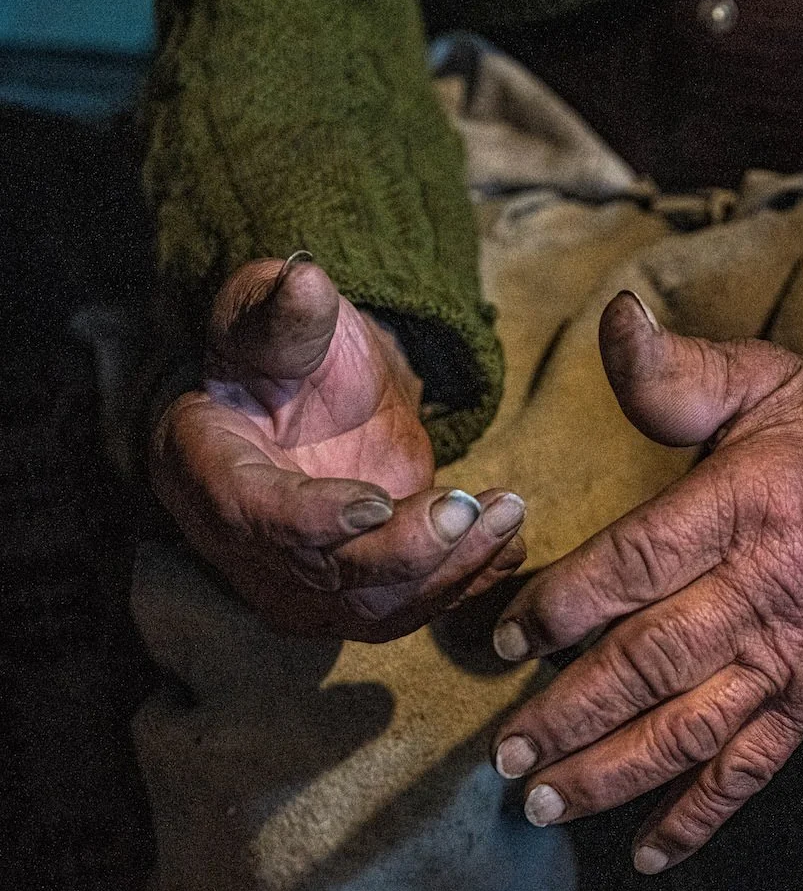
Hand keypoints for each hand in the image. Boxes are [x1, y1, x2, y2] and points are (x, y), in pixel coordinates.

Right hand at [151, 256, 525, 640]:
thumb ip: (283, 311)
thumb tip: (305, 282)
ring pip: (381, 608)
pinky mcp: (361, 597)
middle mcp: (248, 547)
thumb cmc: (280, 353)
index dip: (313, 519)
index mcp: (205, 470)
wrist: (314, 401)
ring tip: (507, 513)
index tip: (377, 503)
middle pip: (330, 576)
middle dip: (408, 550)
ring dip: (452, 569)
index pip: (254, 514)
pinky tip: (508, 538)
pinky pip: (416, 607)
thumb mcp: (272, 318)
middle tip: (471, 507)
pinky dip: (469, 579)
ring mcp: (305, 584)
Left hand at [489, 292, 802, 870]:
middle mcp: (769, 587)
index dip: (565, 605)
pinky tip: (648, 852)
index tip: (503, 639)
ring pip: (694, 726)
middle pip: (654, 661)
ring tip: (545, 805)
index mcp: (747, 503)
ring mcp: (795, 653)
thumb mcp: (762, 379)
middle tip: (504, 756)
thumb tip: (611, 320)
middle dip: (570, 712)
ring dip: (616, 773)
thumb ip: (678, 371)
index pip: (638, 563)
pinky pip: (756, 764)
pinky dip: (703, 812)